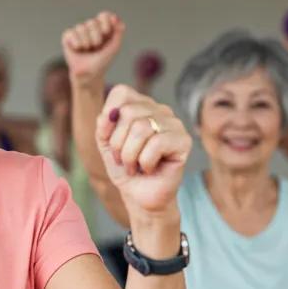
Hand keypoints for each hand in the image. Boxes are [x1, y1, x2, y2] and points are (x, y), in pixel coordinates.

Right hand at [62, 12, 124, 91]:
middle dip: (96, 37)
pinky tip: (77, 49)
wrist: (89, 74)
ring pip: (81, 27)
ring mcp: (78, 31)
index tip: (106, 32)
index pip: (103, 15)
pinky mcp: (67, 36)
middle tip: (96, 47)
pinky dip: (76, 43)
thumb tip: (114, 17)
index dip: (104, 22)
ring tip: (87, 50)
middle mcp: (90, 27)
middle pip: (92, 22)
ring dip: (86, 42)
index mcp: (102, 27)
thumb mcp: (114, 46)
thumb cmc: (102, 61)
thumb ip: (118, 31)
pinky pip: (71, 33)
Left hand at [96, 85, 190, 216]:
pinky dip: (145, 162)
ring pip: (141, 128)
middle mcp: (159, 110)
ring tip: (134, 166)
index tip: (109, 141)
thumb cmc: (125, 169)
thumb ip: (103, 126)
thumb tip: (110, 115)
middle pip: (129, 112)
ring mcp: (174, 123)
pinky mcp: (184, 141)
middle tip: (123, 159)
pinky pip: (156, 144)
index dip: (108, 118)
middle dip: (118, 143)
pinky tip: (149, 168)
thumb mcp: (105, 145)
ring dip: (130, 155)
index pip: (121, 93)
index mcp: (140, 106)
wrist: (140, 195)